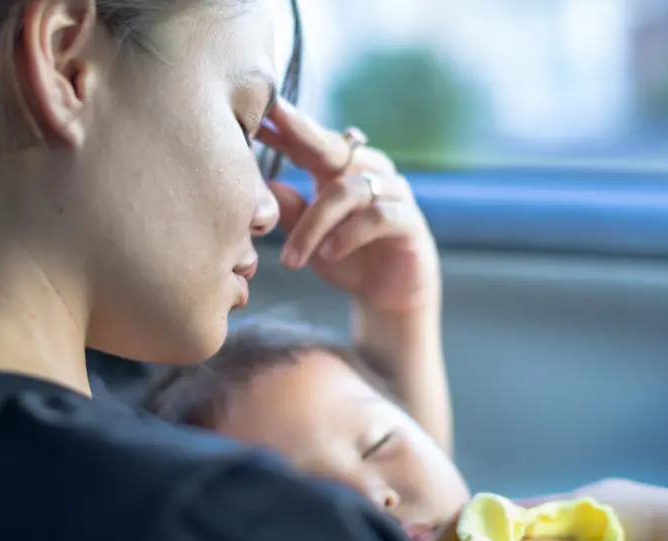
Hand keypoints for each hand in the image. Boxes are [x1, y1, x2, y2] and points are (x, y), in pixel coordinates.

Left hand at [256, 99, 439, 313]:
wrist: (387, 299)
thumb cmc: (345, 260)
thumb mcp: (310, 238)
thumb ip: (292, 211)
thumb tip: (265, 184)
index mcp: (341, 171)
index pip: (311, 142)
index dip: (285, 127)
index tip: (258, 113)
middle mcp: (369, 172)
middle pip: (333, 146)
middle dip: (300, 134)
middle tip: (270, 126)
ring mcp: (392, 193)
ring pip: (347, 189)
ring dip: (314, 224)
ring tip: (292, 258)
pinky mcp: (409, 220)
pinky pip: (377, 216)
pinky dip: (348, 234)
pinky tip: (329, 253)